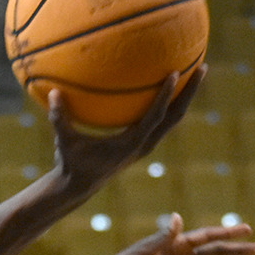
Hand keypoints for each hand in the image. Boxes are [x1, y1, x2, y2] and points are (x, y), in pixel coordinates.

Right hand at [50, 66, 204, 193]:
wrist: (79, 187)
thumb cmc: (71, 163)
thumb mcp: (64, 141)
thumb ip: (59, 119)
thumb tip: (52, 92)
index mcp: (130, 143)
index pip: (155, 117)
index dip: (166, 96)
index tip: (175, 73)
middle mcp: (144, 144)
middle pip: (176, 117)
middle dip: (190, 93)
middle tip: (202, 68)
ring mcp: (146, 145)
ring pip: (173, 120)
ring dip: (185, 98)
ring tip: (196, 73)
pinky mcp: (142, 143)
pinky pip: (162, 120)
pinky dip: (169, 103)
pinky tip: (169, 85)